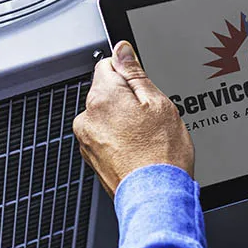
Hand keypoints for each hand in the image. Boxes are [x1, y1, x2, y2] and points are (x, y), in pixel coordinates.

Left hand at [73, 41, 193, 196]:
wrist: (155, 198)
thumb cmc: (161, 156)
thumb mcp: (158, 103)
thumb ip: (135, 73)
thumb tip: (122, 50)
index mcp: (102, 97)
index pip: (108, 65)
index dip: (130, 74)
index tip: (143, 88)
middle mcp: (87, 117)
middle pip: (106, 91)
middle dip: (127, 99)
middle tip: (150, 117)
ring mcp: (87, 140)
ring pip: (105, 115)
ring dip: (122, 120)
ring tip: (146, 138)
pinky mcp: (91, 158)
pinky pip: (104, 136)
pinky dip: (118, 140)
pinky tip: (138, 150)